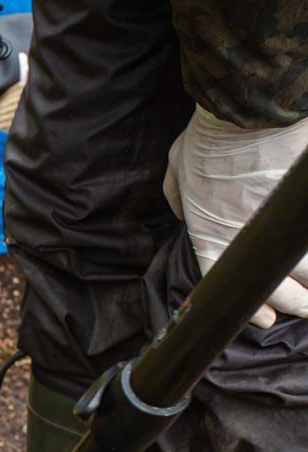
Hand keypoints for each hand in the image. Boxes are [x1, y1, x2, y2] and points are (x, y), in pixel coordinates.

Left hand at [164, 106, 307, 328]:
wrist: (247, 112)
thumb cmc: (209, 137)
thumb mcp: (177, 168)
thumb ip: (177, 196)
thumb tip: (181, 213)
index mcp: (210, 232)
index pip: (230, 282)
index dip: (250, 305)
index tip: (267, 318)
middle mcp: (246, 236)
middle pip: (278, 284)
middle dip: (297, 303)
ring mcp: (277, 224)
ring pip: (306, 267)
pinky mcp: (300, 209)